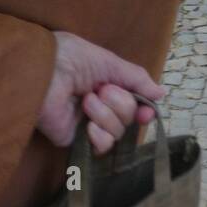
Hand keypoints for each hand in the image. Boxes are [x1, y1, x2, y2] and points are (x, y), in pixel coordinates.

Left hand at [36, 31, 165, 154]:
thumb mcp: (110, 63)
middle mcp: (99, 107)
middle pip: (129, 118)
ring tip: (86, 100)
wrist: (45, 70)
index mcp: (107, 87)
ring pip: (117, 132)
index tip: (148, 110)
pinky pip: (101, 147)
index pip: (134, 106)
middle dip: (120, 104)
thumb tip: (161, 93)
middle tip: (100, 90)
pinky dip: (100, 135)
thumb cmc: (71, 58)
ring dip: (106, 115)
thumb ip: (136, 78)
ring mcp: (86, 124)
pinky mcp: (74, 140)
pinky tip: (88, 125)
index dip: (144, 110)